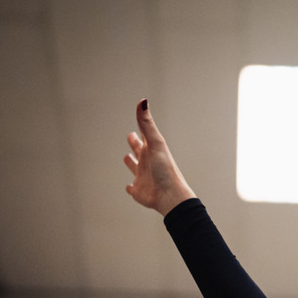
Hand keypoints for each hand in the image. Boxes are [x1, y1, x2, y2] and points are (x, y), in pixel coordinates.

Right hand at [124, 99, 196, 215]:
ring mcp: (143, 177)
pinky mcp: (139, 191)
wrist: (170, 195)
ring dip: (131, 162)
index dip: (141, 127)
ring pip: (135, 167)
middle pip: (139, 150)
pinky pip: (133, 188)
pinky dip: (130, 187)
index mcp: (151, 150)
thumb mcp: (155, 143)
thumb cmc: (165, 168)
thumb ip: (147, 123)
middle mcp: (147, 162)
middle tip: (131, 136)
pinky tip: (129, 187)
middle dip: (134, 143)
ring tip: (127, 157)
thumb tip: (143, 101)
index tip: (139, 117)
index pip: (144, 136)